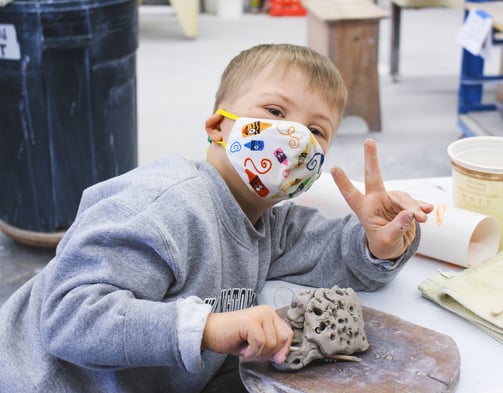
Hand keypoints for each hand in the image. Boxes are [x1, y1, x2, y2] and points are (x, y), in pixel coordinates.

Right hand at [202, 305, 292, 364]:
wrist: (210, 332)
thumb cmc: (232, 337)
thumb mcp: (257, 344)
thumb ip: (272, 348)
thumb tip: (282, 359)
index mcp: (270, 314)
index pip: (288, 334)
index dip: (282, 349)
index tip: (272, 357)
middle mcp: (266, 311)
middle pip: (281, 340)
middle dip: (268, 352)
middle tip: (253, 351)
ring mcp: (259, 314)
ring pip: (271, 343)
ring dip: (258, 352)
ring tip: (247, 348)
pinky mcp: (250, 321)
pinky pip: (260, 343)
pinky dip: (252, 352)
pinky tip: (243, 349)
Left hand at [330, 139, 433, 259]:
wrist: (394, 247)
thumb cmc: (383, 244)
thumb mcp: (386, 241)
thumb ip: (396, 228)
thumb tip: (410, 214)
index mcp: (364, 209)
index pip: (351, 194)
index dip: (343, 182)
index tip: (333, 168)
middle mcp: (376, 200)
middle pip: (373, 177)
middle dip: (371, 159)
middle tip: (368, 141)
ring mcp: (391, 200)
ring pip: (404, 197)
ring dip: (414, 207)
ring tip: (422, 219)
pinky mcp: (405, 203)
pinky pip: (415, 202)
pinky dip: (422, 207)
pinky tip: (428, 211)